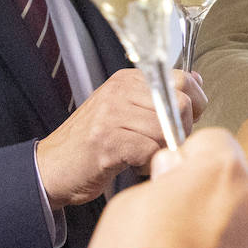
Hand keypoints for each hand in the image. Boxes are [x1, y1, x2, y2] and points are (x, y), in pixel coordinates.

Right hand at [36, 68, 207, 208]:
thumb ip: (160, 95)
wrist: (51, 168)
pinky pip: (149, 150)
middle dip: (182, 129)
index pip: (182, 79)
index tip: (185, 121)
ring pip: (166, 129)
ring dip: (162, 150)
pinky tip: (135, 165)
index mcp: (128, 80)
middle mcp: (120, 90)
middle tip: (166, 144)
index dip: (194, 104)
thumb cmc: (94, 143)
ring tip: (146, 156)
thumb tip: (196, 79)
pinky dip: (148, 164)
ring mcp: (112, 114)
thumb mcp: (128, 110)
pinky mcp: (106, 140)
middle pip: (180, 103)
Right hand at [85, 127, 247, 247]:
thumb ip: (163, 180)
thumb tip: (173, 171)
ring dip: (246, 229)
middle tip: (193, 224)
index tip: (184, 177)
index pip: (215, 142)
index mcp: (221, 167)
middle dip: (224, 195)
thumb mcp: (129, 204)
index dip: (195, 161)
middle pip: (245, 179)